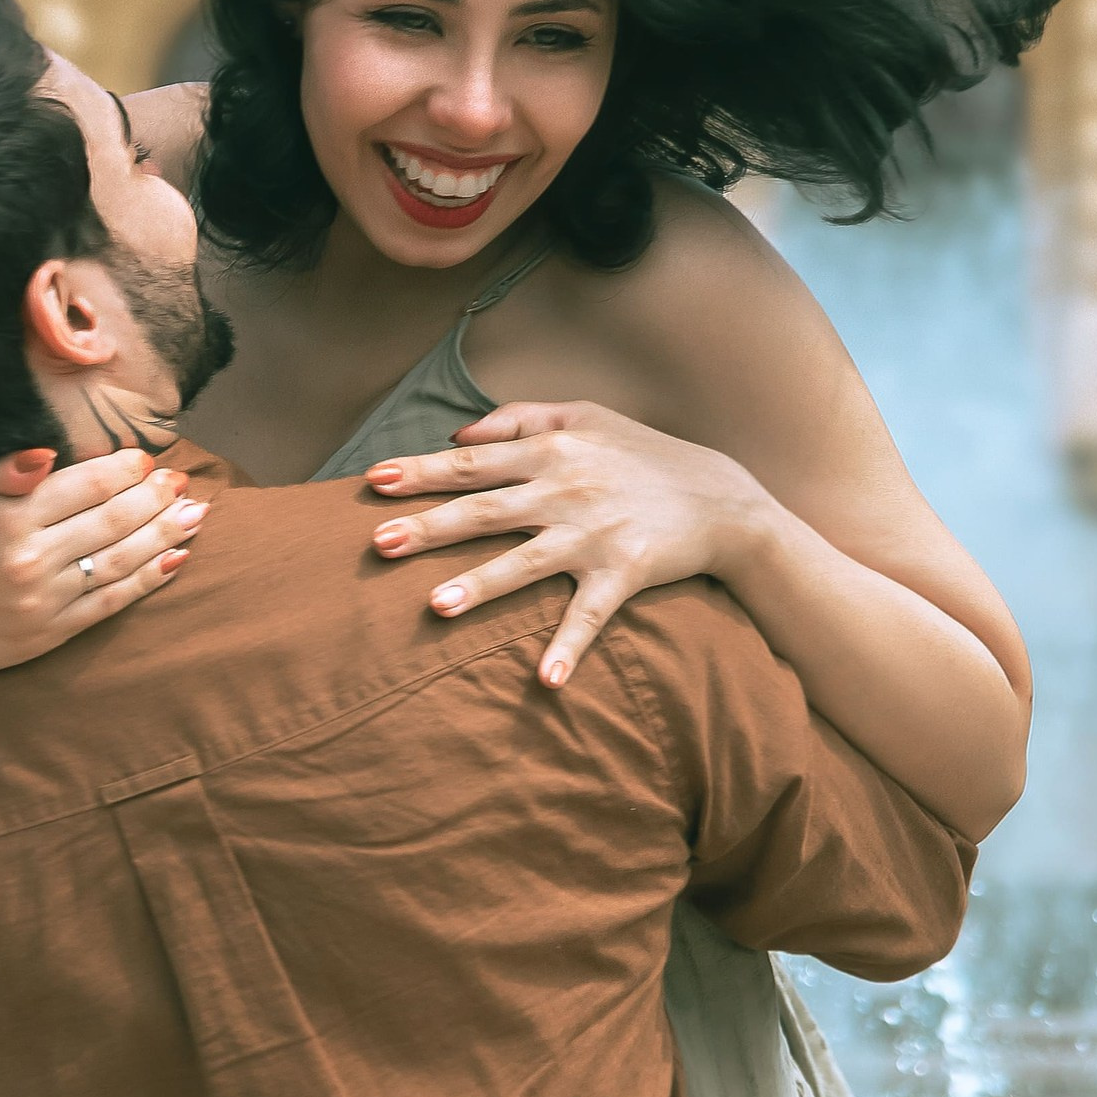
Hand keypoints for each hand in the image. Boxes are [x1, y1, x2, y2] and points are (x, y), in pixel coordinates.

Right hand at [0, 444, 208, 678]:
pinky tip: (175, 560)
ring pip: (118, 562)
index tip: (147, 458)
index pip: (84, 485)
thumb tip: (47, 452)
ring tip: (196, 515)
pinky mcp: (44, 636)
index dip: (124, 470)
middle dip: (155, 498)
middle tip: (182, 482)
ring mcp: (39, 601)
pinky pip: (108, 604)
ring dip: (164, 536)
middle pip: (111, 521)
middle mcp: (26, 558)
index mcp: (5, 515)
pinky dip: (146, 581)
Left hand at [368, 403, 763, 686]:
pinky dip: (569, 647)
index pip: (474, 462)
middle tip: (381, 546)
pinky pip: (590, 616)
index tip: (374, 484)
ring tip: (436, 607)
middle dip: (431, 527)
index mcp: (552, 450)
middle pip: (487, 510)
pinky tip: (546, 681)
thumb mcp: (586, 415)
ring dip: (482, 585)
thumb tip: (456, 433)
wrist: (722, 497)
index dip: (423, 471)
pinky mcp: (624, 573)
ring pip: (527, 562)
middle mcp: (567, 491)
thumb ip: (519, 419)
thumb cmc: (643, 454)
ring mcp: (595, 535)